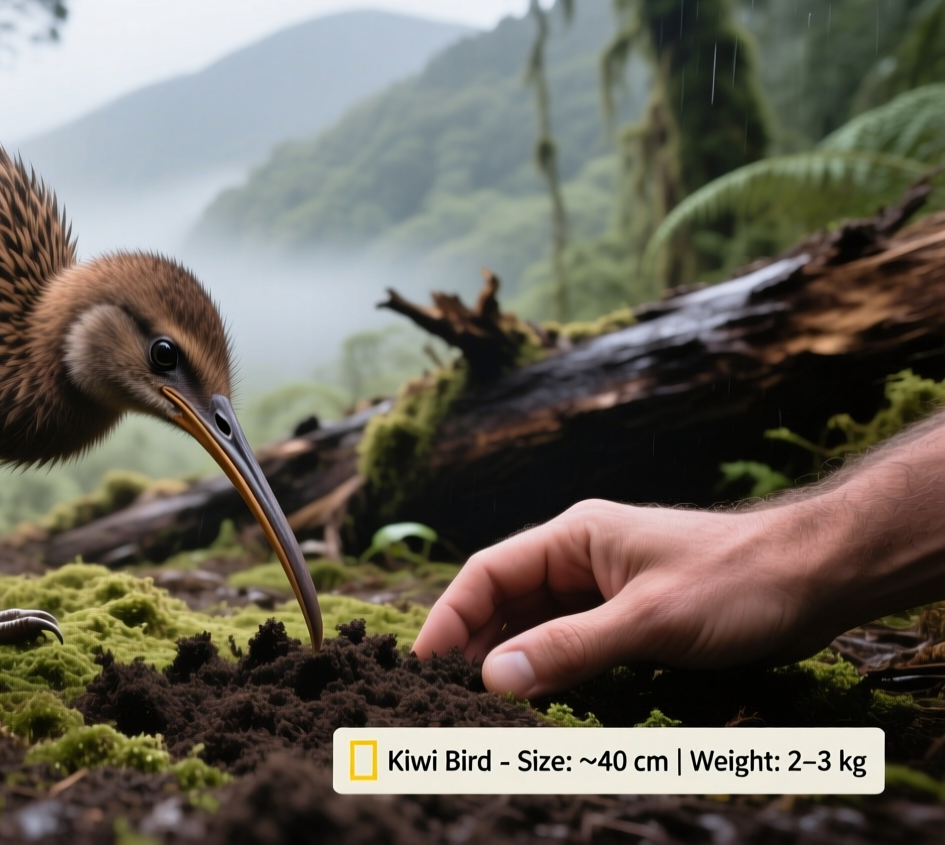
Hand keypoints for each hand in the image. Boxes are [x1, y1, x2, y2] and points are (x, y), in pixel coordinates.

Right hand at [408, 499, 845, 697]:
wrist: (821, 577)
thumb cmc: (739, 582)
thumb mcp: (648, 620)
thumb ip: (569, 649)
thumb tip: (495, 679)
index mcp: (575, 536)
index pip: (487, 574)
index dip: (448, 618)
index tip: (421, 664)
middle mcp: (582, 557)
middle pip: (505, 603)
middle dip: (474, 647)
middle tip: (445, 697)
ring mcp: (607, 588)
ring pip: (537, 626)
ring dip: (512, 664)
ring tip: (482, 707)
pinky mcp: (632, 617)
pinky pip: (574, 644)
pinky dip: (551, 672)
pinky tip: (540, 701)